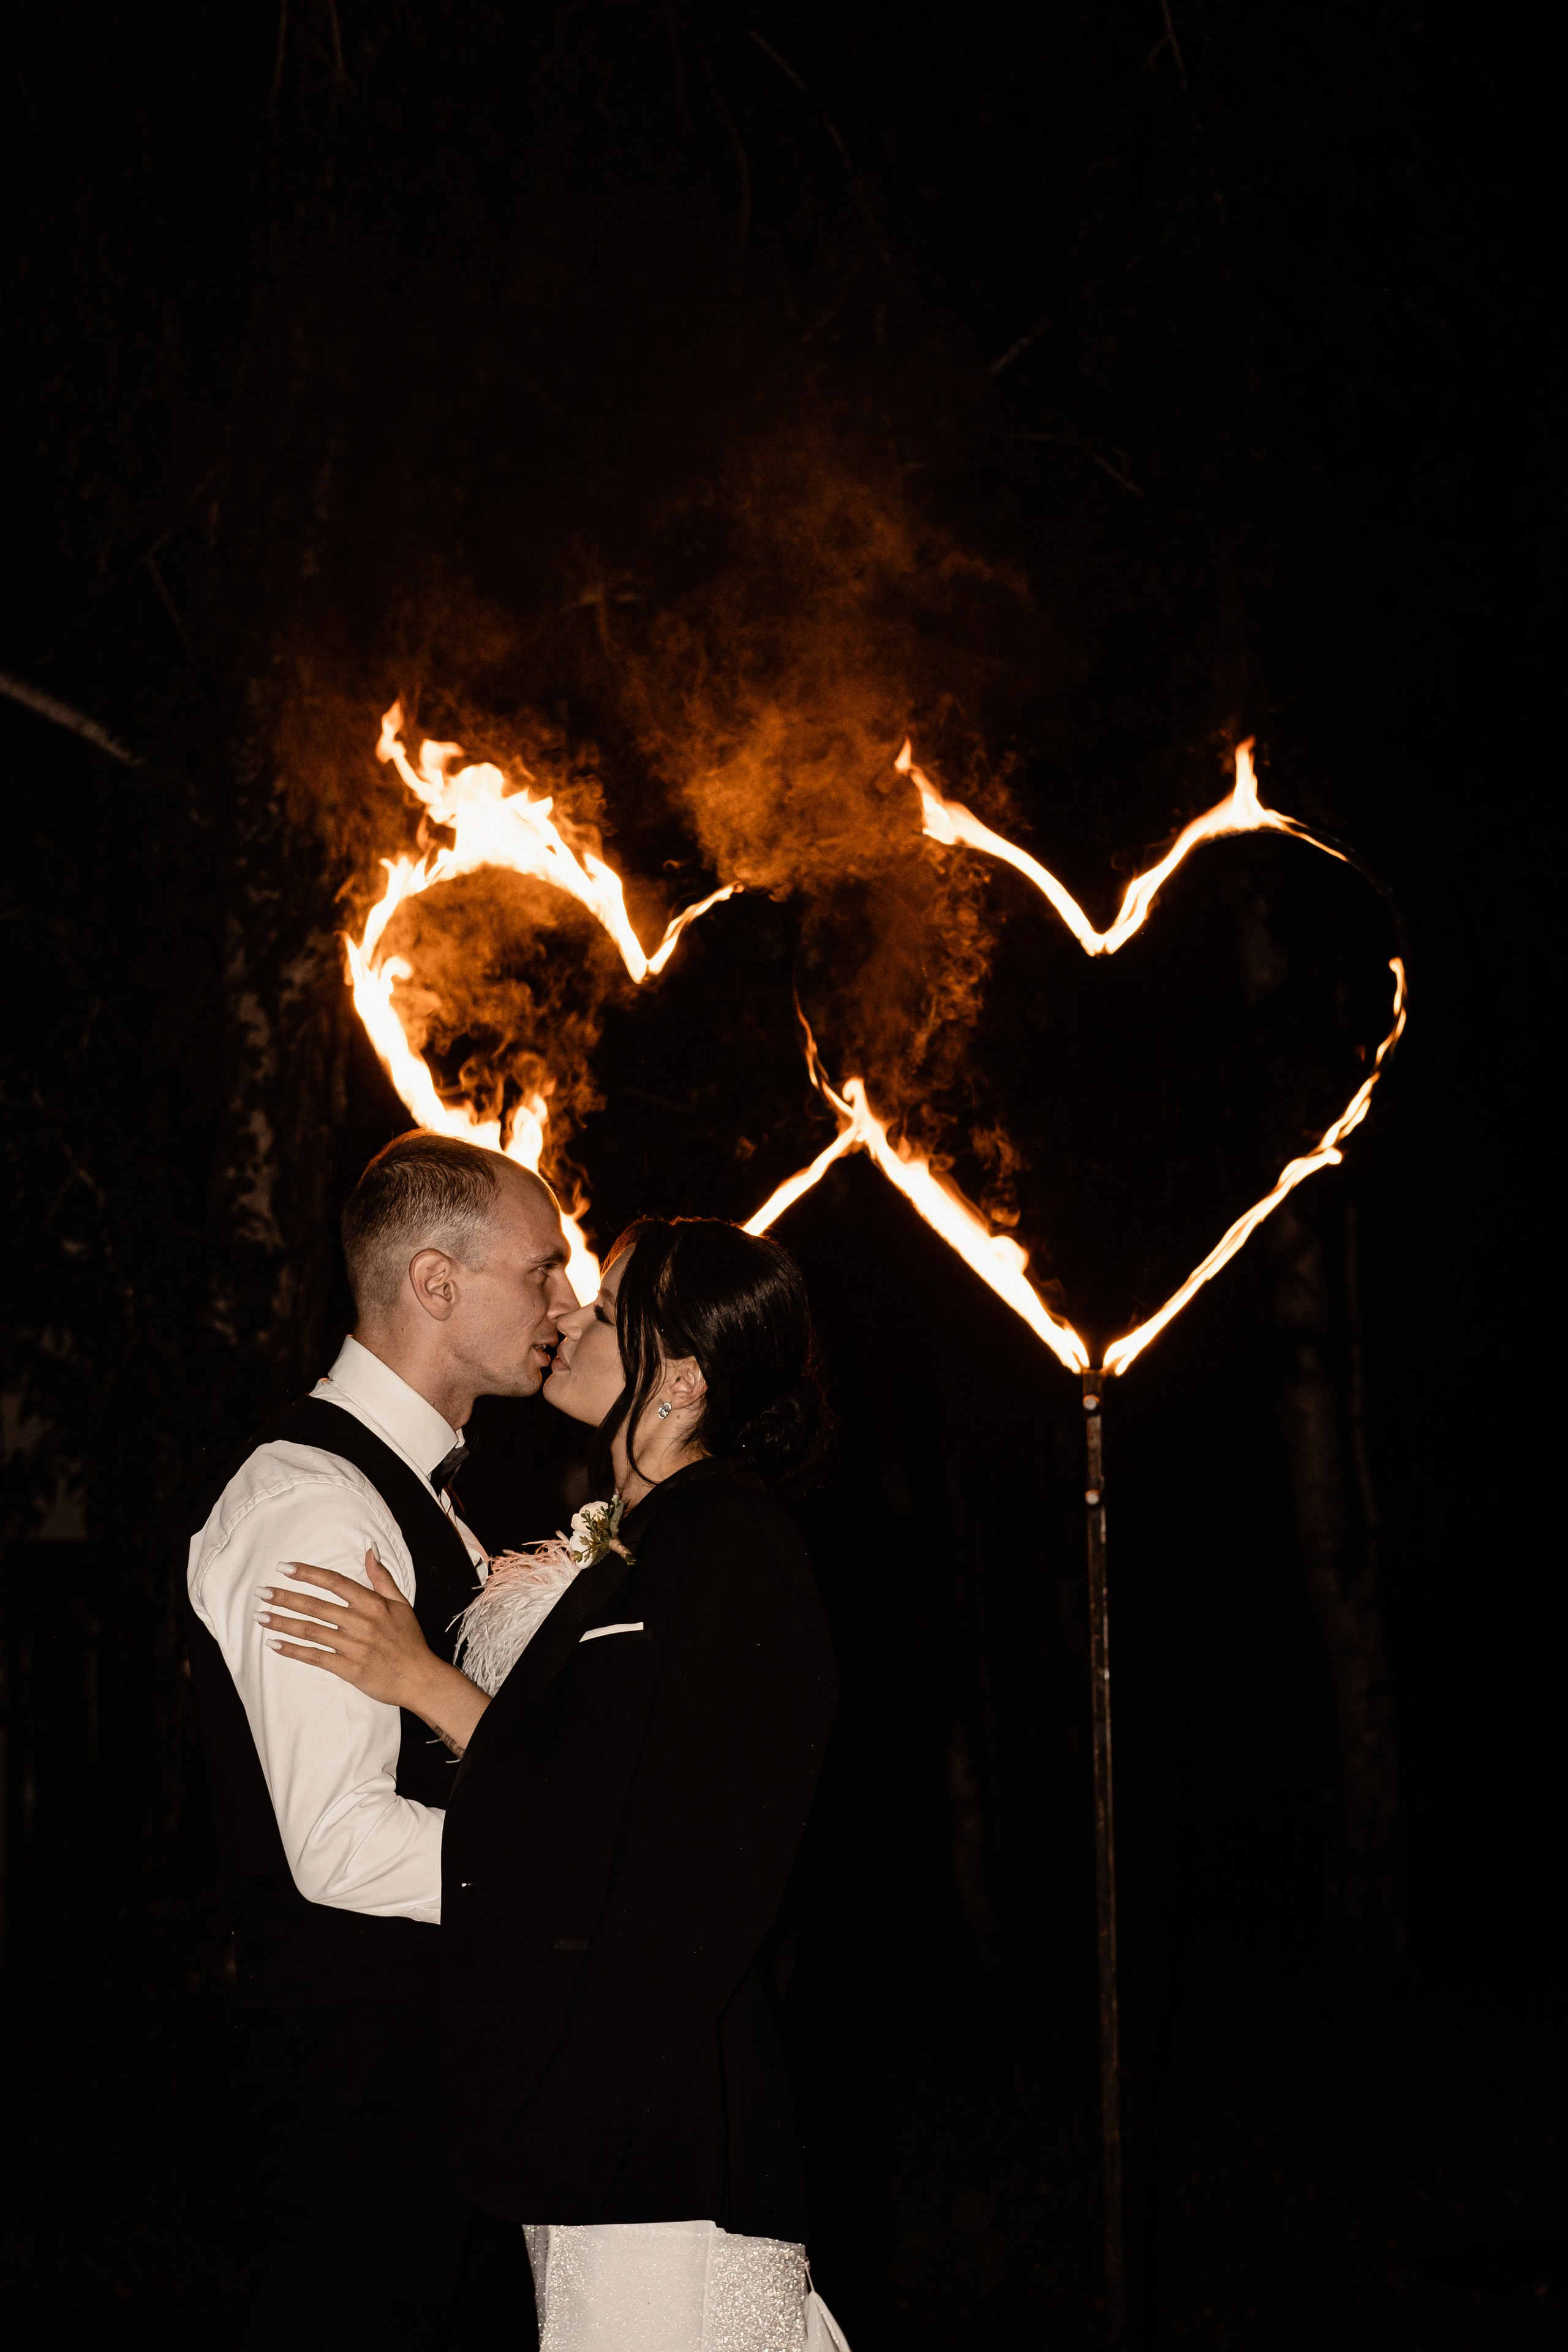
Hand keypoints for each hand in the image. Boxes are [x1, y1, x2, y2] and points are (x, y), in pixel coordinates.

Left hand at [258, 1548, 434, 1711]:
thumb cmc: (410, 1640)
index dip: (308, 1574)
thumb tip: (370, 1550)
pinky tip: (275, 1644)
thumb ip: (382, 1577)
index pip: (335, 1582)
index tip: (285, 1568)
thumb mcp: (401, 1604)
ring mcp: (353, 1647)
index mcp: (372, 1604)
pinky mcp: (348, 1669)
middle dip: (285, 1597)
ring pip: (311, 1631)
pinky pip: (315, 1657)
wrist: (419, 1678)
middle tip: (262, 1592)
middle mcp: (360, 1623)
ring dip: (283, 1623)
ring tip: (261, 1616)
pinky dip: (293, 1651)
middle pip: (315, 1606)